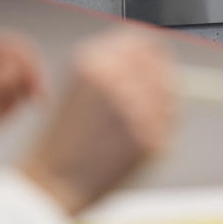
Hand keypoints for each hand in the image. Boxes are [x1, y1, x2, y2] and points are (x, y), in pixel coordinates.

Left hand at [0, 31, 44, 178]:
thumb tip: (17, 64)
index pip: (12, 47)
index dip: (29, 70)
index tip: (38, 94)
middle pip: (21, 59)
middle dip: (20, 88)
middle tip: (23, 109)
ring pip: (19, 77)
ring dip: (10, 103)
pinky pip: (13, 90)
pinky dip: (6, 108)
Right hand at [20, 31, 175, 214]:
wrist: (53, 181)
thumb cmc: (66, 135)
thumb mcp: (79, 82)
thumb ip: (117, 64)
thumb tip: (158, 57)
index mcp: (94, 60)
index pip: (145, 42)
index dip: (154, 55)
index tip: (157, 67)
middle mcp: (116, 79)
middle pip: (162, 68)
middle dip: (158, 84)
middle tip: (142, 107)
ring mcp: (135, 108)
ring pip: (169, 97)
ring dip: (159, 110)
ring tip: (129, 130)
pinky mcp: (149, 138)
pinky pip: (169, 127)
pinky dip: (158, 135)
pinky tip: (131, 146)